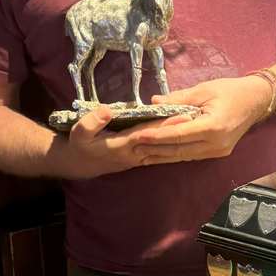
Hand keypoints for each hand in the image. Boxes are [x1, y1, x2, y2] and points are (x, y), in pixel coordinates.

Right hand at [60, 104, 193, 178]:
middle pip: (160, 140)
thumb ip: (92, 122)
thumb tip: (106, 111)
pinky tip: (186, 141)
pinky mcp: (140, 159)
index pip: (147, 134)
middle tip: (198, 117)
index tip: (180, 115)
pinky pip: (160, 153)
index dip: (164, 125)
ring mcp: (138, 159)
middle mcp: (133, 154)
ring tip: (197, 124)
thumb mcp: (78, 132)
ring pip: (163, 148)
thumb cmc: (79, 145)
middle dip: (179, 130)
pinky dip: (173, 147)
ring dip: (179, 138)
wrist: (79, 165)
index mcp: (120, 146)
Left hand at [134, 77, 272, 165]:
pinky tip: (161, 155)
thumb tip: (154, 102)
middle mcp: (216, 144)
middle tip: (133, 149)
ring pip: (185, 156)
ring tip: (142, 156)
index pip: (178, 134)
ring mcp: (219, 151)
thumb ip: (179, 98)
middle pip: (179, 150)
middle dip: (155, 150)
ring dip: (163, 156)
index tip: (138, 136)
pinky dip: (175, 154)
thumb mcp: (204, 89)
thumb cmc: (231, 91)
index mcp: (213, 127)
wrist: (256, 100)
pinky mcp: (219, 152)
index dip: (157, 136)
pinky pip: (192, 155)